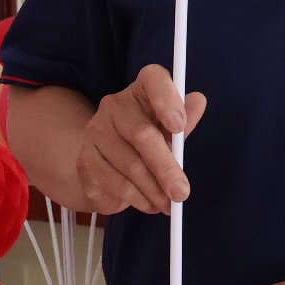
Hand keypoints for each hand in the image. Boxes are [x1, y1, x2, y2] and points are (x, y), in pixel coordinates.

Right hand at [77, 64, 206, 215]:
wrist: (104, 167)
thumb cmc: (144, 145)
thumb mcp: (168, 132)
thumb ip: (184, 120)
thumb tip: (198, 101)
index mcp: (140, 92)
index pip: (152, 79)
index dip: (166, 99)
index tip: (179, 126)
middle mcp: (114, 106)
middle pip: (142, 133)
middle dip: (166, 167)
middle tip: (181, 192)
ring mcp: (95, 132)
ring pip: (131, 165)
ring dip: (154, 190)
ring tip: (169, 204)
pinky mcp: (86, 161)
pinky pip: (117, 184)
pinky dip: (139, 199)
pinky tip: (149, 204)